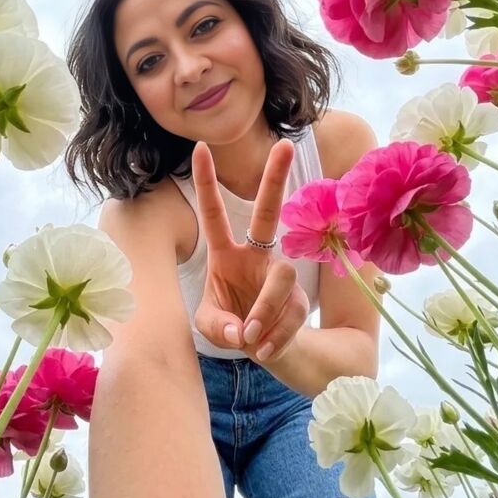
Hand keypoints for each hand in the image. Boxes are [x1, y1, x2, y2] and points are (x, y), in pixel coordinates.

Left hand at [192, 139, 309, 362]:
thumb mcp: (211, 326)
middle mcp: (255, 257)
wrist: (262, 349)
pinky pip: (292, 313)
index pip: (214, 213)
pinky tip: (263, 351)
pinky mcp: (299, 301)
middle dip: (275, 179)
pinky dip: (275, 337)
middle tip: (285, 146)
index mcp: (225, 254)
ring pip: (282, 278)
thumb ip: (218, 327)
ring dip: (265, 309)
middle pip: (267, 213)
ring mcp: (279, 276)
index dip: (206, 182)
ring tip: (250, 338)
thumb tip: (243, 331)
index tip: (198, 147)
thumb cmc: (231, 326)